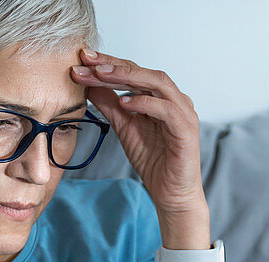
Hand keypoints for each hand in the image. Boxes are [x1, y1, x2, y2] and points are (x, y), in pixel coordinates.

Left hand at [72, 49, 206, 217]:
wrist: (171, 193)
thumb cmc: (154, 161)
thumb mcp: (124, 128)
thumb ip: (110, 105)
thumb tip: (89, 84)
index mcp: (159, 97)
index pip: (133, 72)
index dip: (107, 64)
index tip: (81, 60)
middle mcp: (174, 99)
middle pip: (143, 72)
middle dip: (113, 66)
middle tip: (87, 62)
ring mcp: (183, 113)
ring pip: (157, 83)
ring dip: (127, 77)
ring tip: (101, 75)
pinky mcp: (187, 130)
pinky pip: (167, 109)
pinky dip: (145, 103)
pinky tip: (124, 102)